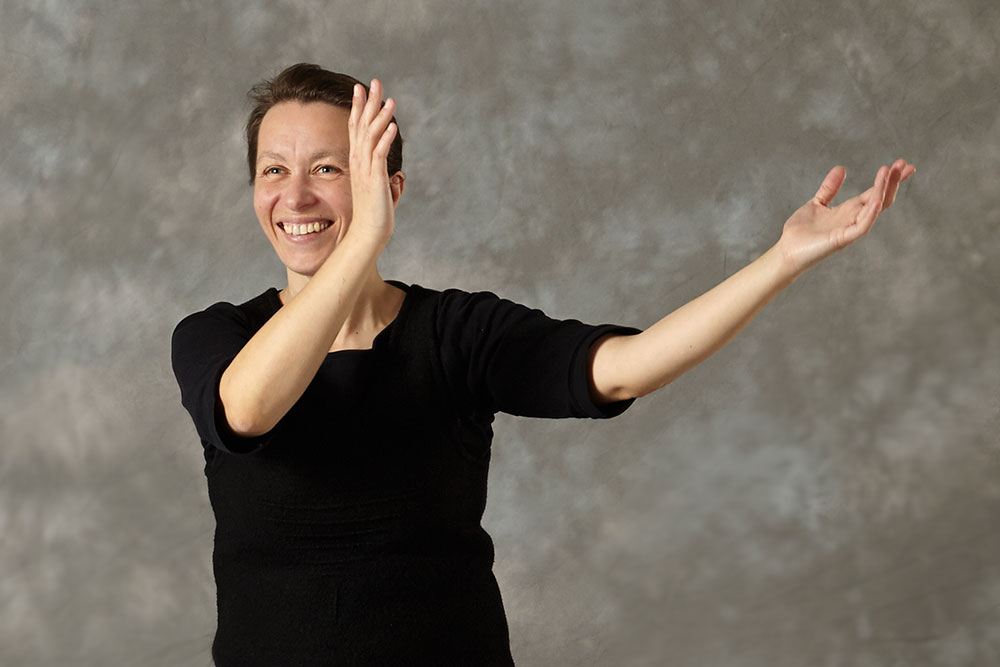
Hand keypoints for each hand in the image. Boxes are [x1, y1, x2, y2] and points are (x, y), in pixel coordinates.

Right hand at [347, 78, 397, 245]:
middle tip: (374, 81)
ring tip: (389, 99)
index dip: (359, 108)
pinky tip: (393, 126)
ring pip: (371, 137)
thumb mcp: (382, 192)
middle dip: (368, 103)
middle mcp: (359, 163)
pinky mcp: (375, 180)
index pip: (356, 129)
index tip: (361, 88)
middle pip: (362, 126)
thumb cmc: (375, 216)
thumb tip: (397, 177)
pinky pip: (379, 155)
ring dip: (380, 117)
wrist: (367, 234)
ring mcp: (366, 171)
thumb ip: (388, 181)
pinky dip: (385, 139)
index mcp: (359, 163)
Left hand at [777, 158, 915, 275]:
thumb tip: (841, 168)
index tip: (903, 164)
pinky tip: (876, 200)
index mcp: (849, 210)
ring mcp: (849, 229)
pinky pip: (862, 226)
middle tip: (905, 164)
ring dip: (882, 190)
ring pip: (874, 209)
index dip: (888, 178)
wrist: (786, 251)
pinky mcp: (842, 239)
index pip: (875, 192)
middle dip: (893, 182)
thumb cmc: (800, 231)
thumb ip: (830, 188)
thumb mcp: (816, 203)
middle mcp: (853, 219)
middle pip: (880, 198)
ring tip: (888, 171)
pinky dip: (870, 213)